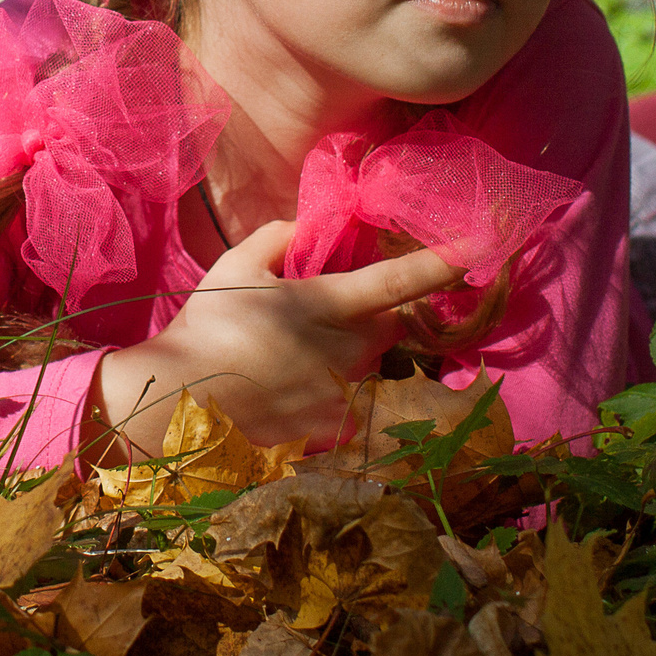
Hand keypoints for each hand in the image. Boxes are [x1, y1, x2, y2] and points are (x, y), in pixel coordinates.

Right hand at [91, 221, 463, 459]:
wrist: (182, 404)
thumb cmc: (206, 328)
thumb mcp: (234, 267)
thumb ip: (277, 239)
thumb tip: (306, 229)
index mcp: (326, 305)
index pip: (398, 282)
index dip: (439, 265)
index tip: (474, 249)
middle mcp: (346, 350)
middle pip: (391, 327)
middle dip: (379, 314)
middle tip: (334, 308)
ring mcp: (341, 393)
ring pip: (367, 363)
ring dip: (349, 350)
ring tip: (293, 349)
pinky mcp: (331, 426)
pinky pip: (345, 399)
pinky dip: (326, 387)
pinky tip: (284, 385)